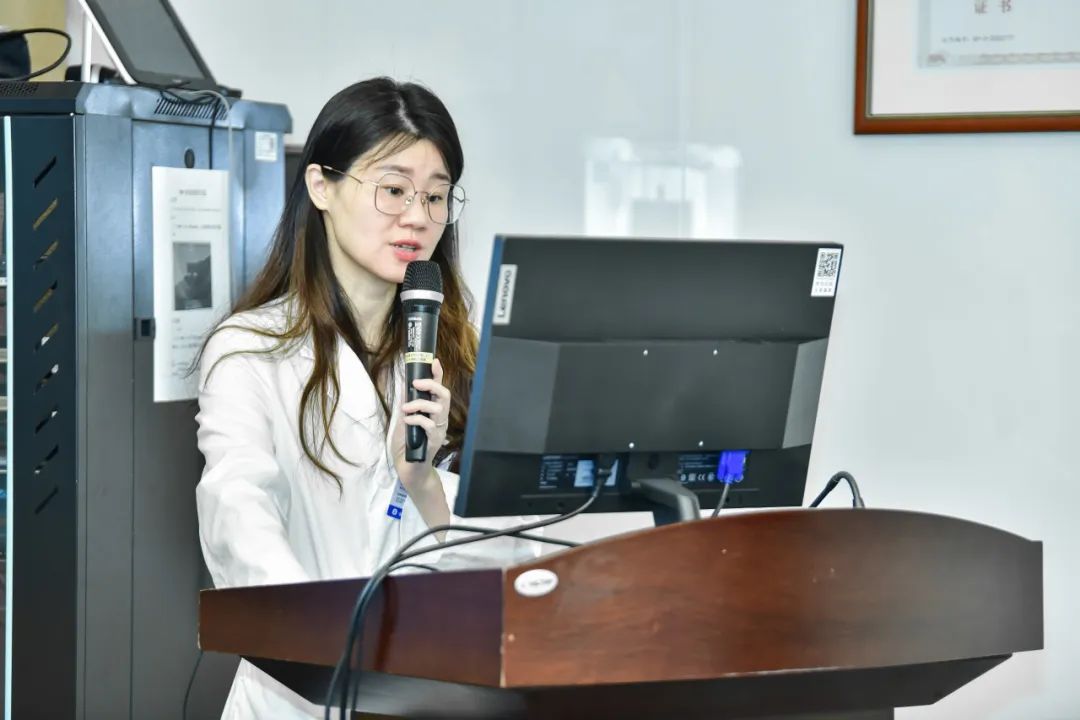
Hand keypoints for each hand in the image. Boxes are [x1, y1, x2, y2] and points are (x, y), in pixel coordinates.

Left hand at [392, 359, 450, 491]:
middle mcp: (439, 419)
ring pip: (438, 408)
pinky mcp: (434, 441)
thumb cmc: (407, 447)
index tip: (434, 361)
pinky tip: (407, 422)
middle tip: (417, 383)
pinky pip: (428, 424)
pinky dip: (415, 419)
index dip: (438, 374)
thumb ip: (406, 407)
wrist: (409, 470)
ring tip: (406, 409)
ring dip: (419, 404)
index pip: (439, 390)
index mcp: (433, 412)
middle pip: (444, 395)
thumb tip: (403, 388)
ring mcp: (439, 430)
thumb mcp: (403, 422)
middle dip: (432, 384)